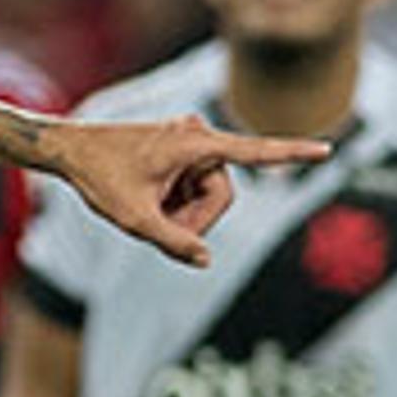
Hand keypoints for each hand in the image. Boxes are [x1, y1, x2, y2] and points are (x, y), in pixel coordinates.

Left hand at [41, 116, 327, 267]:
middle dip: (196, 219)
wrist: (68, 151)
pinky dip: (175, 201)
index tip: (327, 149)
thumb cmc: (99, 178)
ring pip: (207, 194)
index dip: (293, 154)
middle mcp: (198, 136)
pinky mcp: (180, 149)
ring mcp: (189, 141)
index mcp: (194, 144)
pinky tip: (148, 198)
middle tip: (162, 231)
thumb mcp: (134, 219)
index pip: (255, 152)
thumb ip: (173, 243)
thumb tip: (205, 259)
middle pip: (222, 194)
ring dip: (183, 212)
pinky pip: (193, 185)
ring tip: (149, 211)